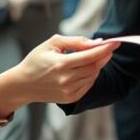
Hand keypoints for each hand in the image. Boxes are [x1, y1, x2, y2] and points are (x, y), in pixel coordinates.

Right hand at [0, 35, 118, 119]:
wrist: (23, 84)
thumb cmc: (36, 60)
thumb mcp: (52, 43)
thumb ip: (75, 41)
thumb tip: (95, 43)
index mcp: (61, 64)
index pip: (90, 56)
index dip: (105, 49)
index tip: (115, 42)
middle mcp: (66, 79)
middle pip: (94, 67)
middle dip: (103, 56)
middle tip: (107, 48)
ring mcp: (69, 91)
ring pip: (93, 76)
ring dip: (97, 66)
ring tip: (92, 57)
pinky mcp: (70, 98)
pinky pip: (88, 85)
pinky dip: (91, 76)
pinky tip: (85, 69)